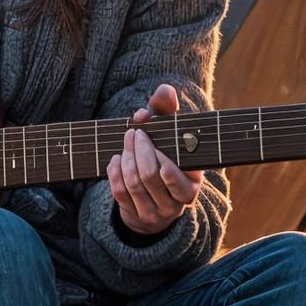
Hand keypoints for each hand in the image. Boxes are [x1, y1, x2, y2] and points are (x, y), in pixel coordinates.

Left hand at [106, 82, 199, 237]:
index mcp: (191, 187)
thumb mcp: (171, 135)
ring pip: (133, 184)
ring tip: (126, 141)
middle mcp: (175, 205)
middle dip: (138, 150)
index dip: (159, 158)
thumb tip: (164, 90)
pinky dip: (114, 172)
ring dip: (125, 158)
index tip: (145, 133)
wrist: (156, 193)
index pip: (174, 178)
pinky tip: (117, 158)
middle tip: (134, 133)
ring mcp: (153, 213)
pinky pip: (119, 193)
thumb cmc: (167, 154)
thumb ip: (168, 111)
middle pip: (149, 176)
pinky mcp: (134, 215)